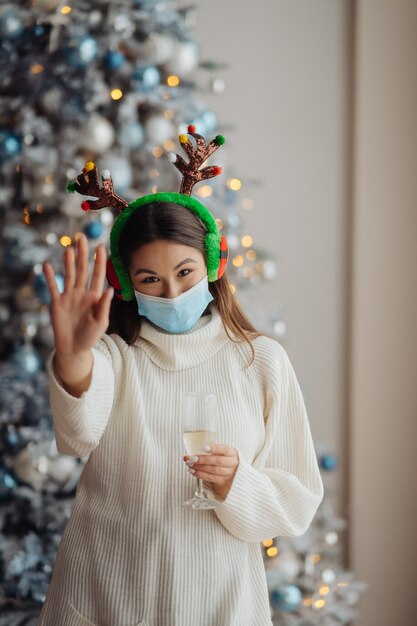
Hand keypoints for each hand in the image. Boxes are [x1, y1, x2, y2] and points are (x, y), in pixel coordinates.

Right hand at [43, 233, 112, 357]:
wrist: (74, 348)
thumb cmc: (90, 337)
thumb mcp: (101, 322)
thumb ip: (104, 306)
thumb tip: (109, 289)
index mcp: (94, 297)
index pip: (98, 275)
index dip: (99, 261)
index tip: (101, 246)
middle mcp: (82, 293)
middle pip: (83, 270)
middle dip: (83, 254)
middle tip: (82, 238)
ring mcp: (69, 297)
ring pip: (69, 275)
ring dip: (68, 263)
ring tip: (68, 249)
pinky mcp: (57, 303)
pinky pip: (53, 287)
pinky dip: (50, 277)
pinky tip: (47, 265)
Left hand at [183, 444, 238, 499]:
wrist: (232, 474)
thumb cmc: (223, 459)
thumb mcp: (221, 452)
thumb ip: (210, 450)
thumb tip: (191, 450)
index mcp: (232, 453)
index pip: (224, 450)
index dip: (214, 448)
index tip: (203, 447)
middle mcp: (232, 463)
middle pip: (218, 461)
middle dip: (203, 459)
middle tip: (192, 458)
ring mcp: (228, 473)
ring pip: (214, 470)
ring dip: (200, 467)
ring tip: (189, 464)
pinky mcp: (222, 481)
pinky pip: (210, 478)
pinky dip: (200, 474)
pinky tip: (192, 471)